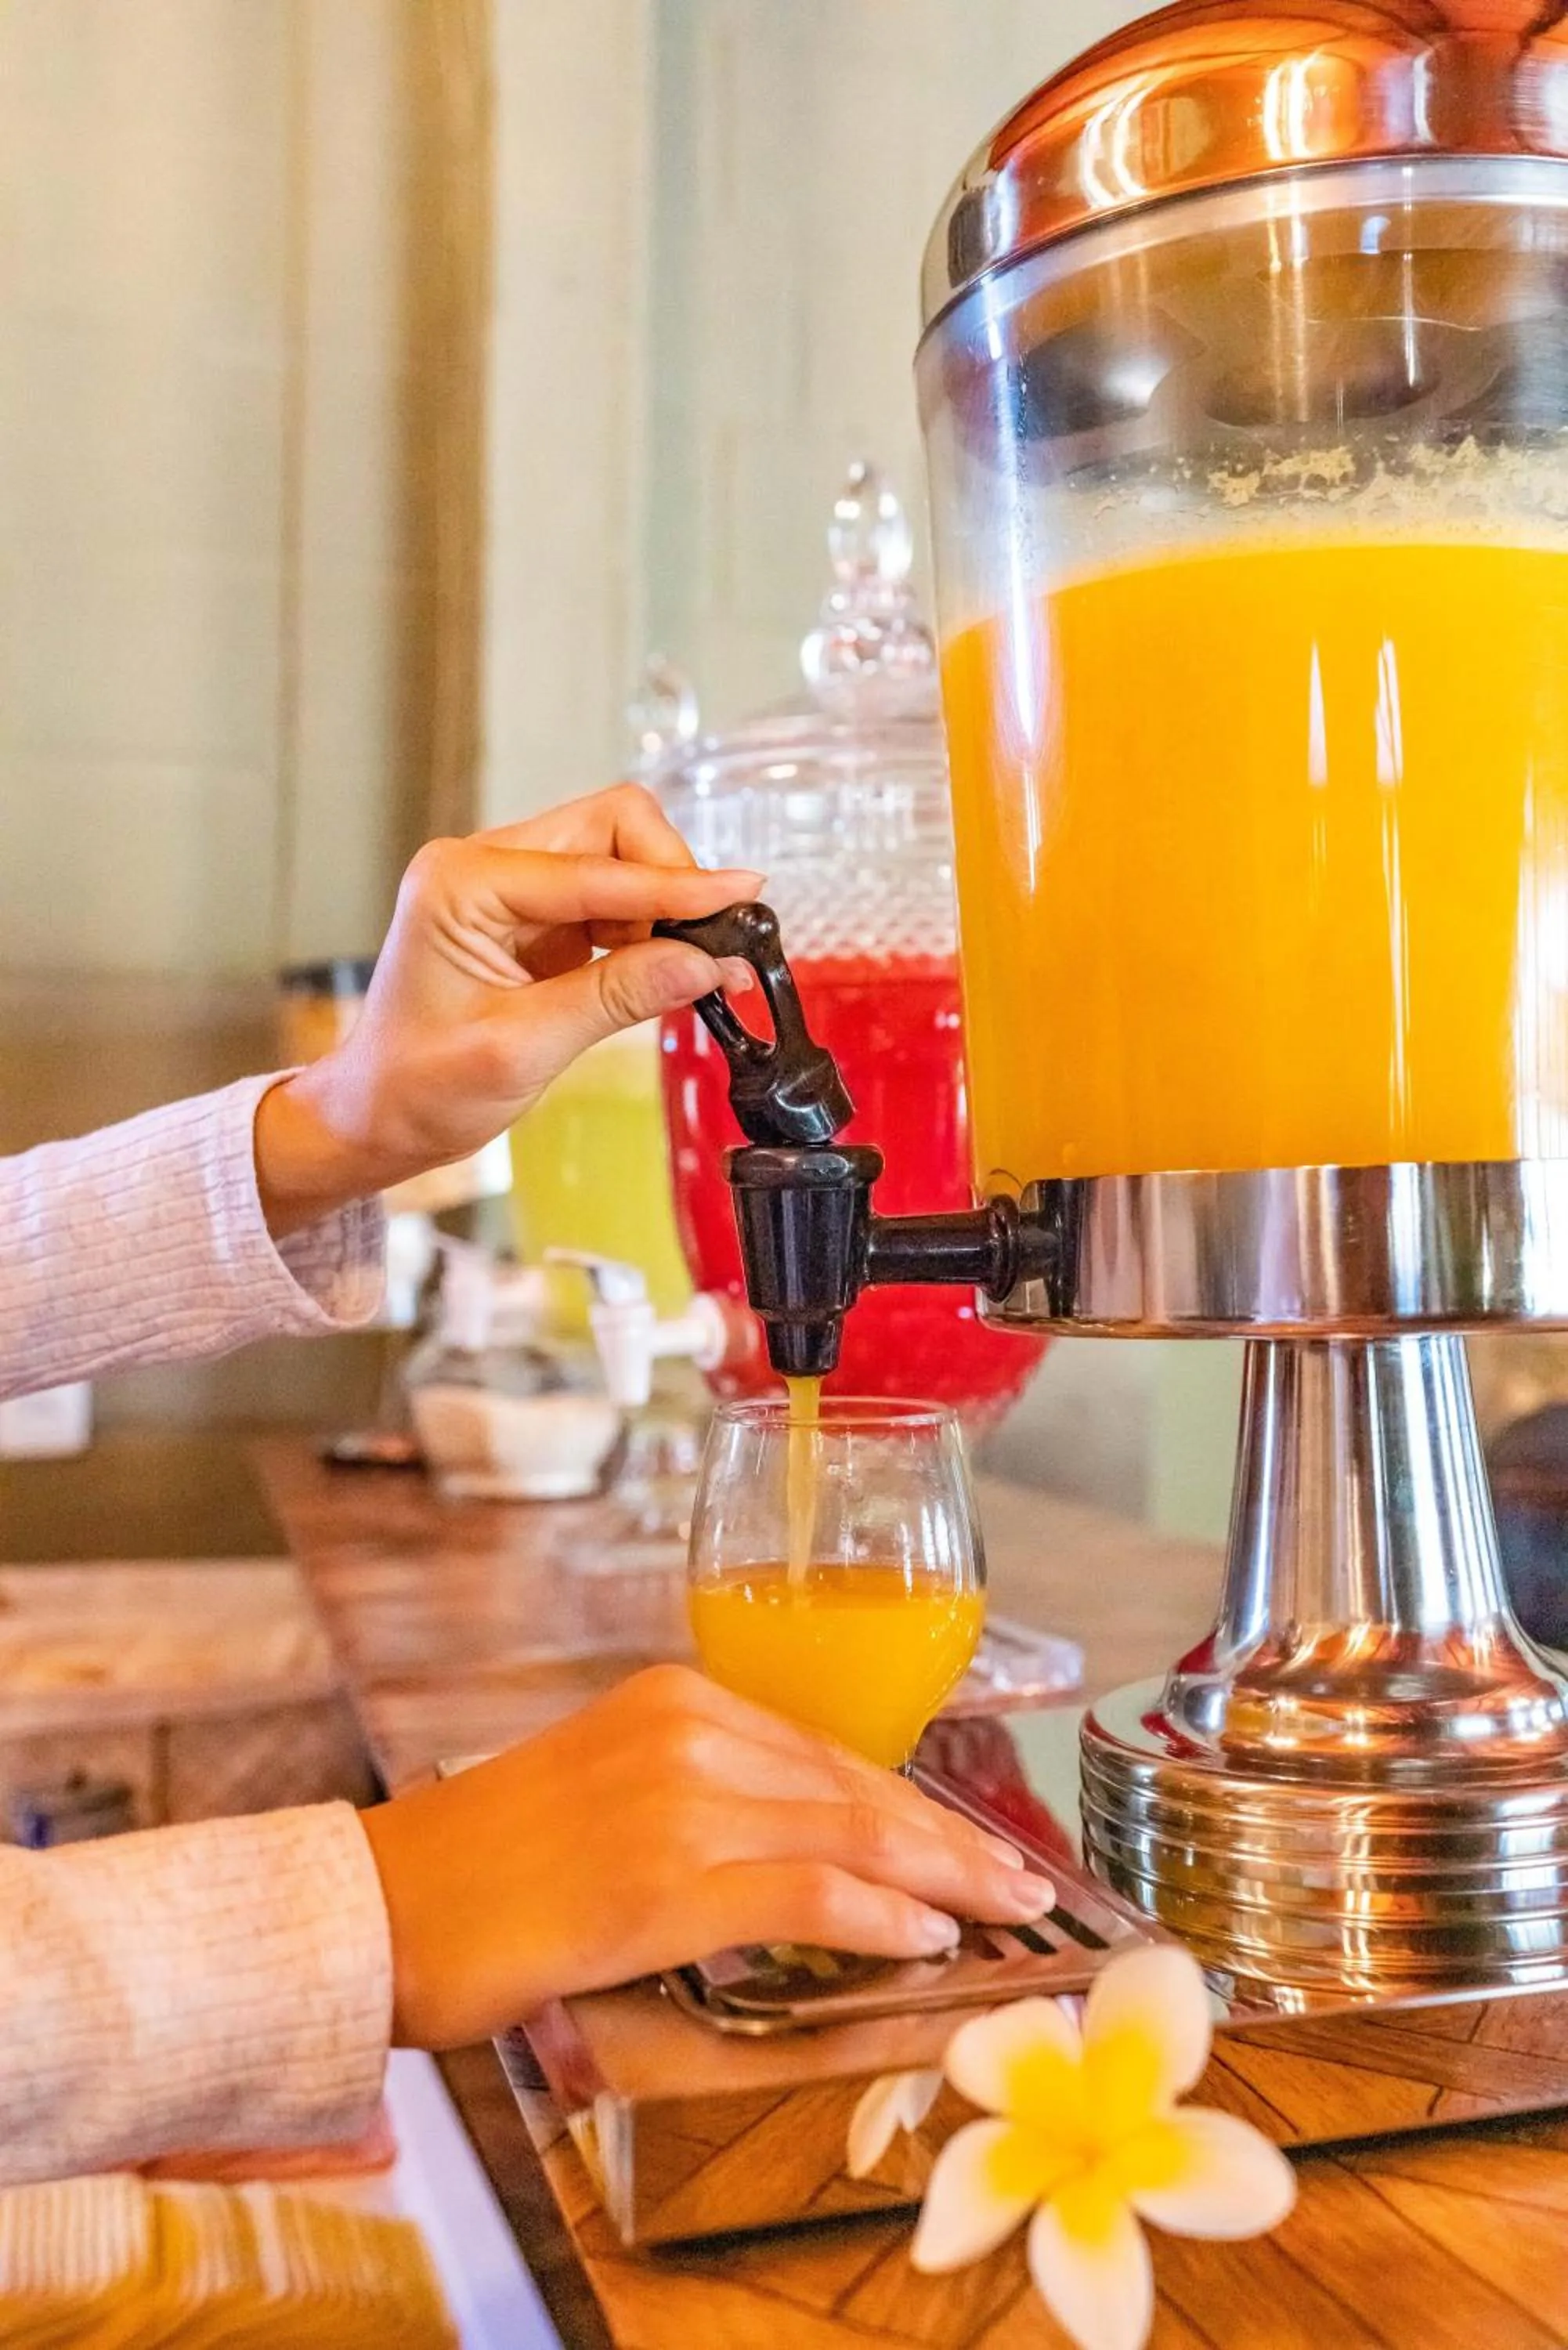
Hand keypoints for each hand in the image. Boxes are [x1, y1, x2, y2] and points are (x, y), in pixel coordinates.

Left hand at [254, 785, 760, 1234]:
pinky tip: (664, 971)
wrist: (375, 1116)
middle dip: (671, 878)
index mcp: (462, 883)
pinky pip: (611, 899)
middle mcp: (484, 866)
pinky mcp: (534, 918)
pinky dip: (647, 929)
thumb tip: (707, 963)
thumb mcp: (522, 1049)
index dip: (677, 885)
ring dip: (664, 906)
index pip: (596, 869)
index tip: (745, 895)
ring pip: (619, 857)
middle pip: (613, 827)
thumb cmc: (419, 1088)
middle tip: (713, 944)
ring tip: (694, 969)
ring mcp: (510, 887)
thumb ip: (617, 996)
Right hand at [358, 1665, 1055, 2048]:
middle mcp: (686, 1730)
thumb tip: (802, 1847)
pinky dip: (877, 1918)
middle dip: (947, 1842)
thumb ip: (702, 1796)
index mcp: (674, 1698)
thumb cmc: (487, 1865)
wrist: (379, 1903)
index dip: (910, 1805)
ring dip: (940, 1881)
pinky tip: (925, 1941)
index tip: (966, 1843)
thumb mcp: (607, 1791)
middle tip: (1020, 1882)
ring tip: (999, 1913)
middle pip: (853, 1787)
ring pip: (847, 1833)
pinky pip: (804, 1894)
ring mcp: (678, 1800)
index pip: (827, 1752)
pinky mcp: (665, 1879)